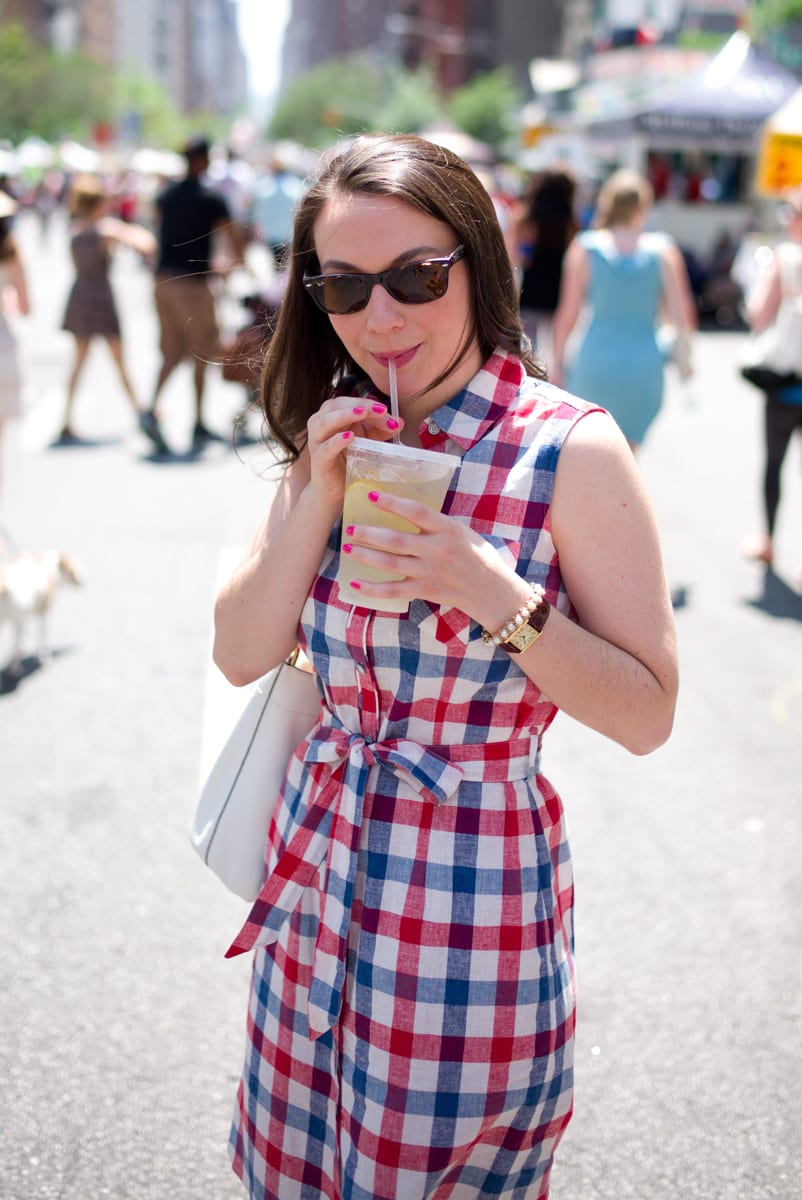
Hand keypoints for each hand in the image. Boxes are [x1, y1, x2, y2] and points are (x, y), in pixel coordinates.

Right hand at [305, 397, 402, 511]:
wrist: (333, 488)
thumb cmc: (346, 459)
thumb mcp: (366, 440)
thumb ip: (380, 429)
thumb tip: (399, 421)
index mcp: (331, 413)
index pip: (350, 401)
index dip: (369, 403)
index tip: (386, 410)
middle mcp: (320, 422)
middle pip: (338, 406)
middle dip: (361, 405)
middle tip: (380, 410)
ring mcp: (317, 440)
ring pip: (327, 421)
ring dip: (346, 415)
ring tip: (362, 412)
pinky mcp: (318, 458)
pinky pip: (327, 447)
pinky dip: (338, 440)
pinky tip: (349, 437)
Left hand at [341, 489, 514, 619]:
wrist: (492, 590)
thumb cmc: (478, 556)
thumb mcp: (462, 531)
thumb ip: (436, 523)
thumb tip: (404, 510)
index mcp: (447, 529)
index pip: (415, 512)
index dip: (391, 502)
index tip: (370, 495)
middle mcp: (437, 550)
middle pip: (395, 540)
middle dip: (368, 533)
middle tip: (349, 527)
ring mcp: (429, 572)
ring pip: (389, 563)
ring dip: (365, 555)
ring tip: (347, 547)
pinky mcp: (424, 590)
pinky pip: (392, 590)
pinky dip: (371, 589)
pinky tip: (353, 583)